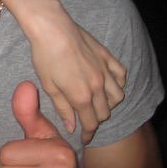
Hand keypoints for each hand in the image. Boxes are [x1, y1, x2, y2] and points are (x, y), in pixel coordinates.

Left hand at [29, 13, 125, 143]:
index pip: (91, 123)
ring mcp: (105, 70)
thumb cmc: (45, 57)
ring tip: (97, 104)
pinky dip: (118, 84)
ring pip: (118, 97)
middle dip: (96, 120)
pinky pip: (121, 76)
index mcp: (81, 96)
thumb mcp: (49, 86)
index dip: (87, 134)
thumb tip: (71, 127)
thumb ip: (63, 108)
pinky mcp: (108, 57)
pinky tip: (109, 85)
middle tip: (85, 120)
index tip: (83, 138)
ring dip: (109, 104)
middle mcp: (98, 86)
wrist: (52, 29)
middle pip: (105, 112)